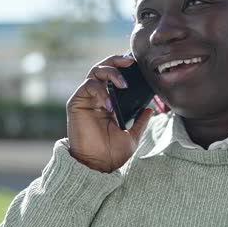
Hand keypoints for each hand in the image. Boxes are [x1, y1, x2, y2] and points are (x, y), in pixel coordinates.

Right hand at [66, 54, 154, 172]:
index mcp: (110, 102)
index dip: (124, 67)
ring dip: (111, 73)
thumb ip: (141, 121)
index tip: (137, 63)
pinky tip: (109, 104)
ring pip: (95, 72)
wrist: (98, 165)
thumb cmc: (112, 153)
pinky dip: (100, 91)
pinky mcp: (76, 103)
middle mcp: (97, 97)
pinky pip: (88, 86)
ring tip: (123, 84)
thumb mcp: (133, 135)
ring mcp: (86, 99)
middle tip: (130, 62)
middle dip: (117, 60)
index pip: (115, 76)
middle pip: (104, 67)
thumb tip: (150, 109)